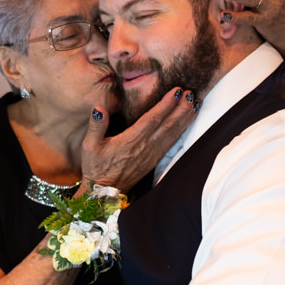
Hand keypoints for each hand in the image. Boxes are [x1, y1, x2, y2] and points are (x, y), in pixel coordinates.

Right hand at [81, 88, 198, 190]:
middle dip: (181, 108)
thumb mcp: (89, 146)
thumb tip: (99, 109)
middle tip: (191, 93)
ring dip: (185, 118)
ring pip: (173, 134)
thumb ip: (96, 126)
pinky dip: (181, 131)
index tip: (177, 91)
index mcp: (131, 140)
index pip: (153, 119)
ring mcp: (152, 154)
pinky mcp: (154, 160)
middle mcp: (145, 146)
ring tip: (195, 104)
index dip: (166, 104)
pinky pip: (171, 143)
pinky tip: (186, 123)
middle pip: (168, 125)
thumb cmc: (95, 167)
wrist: (103, 192)